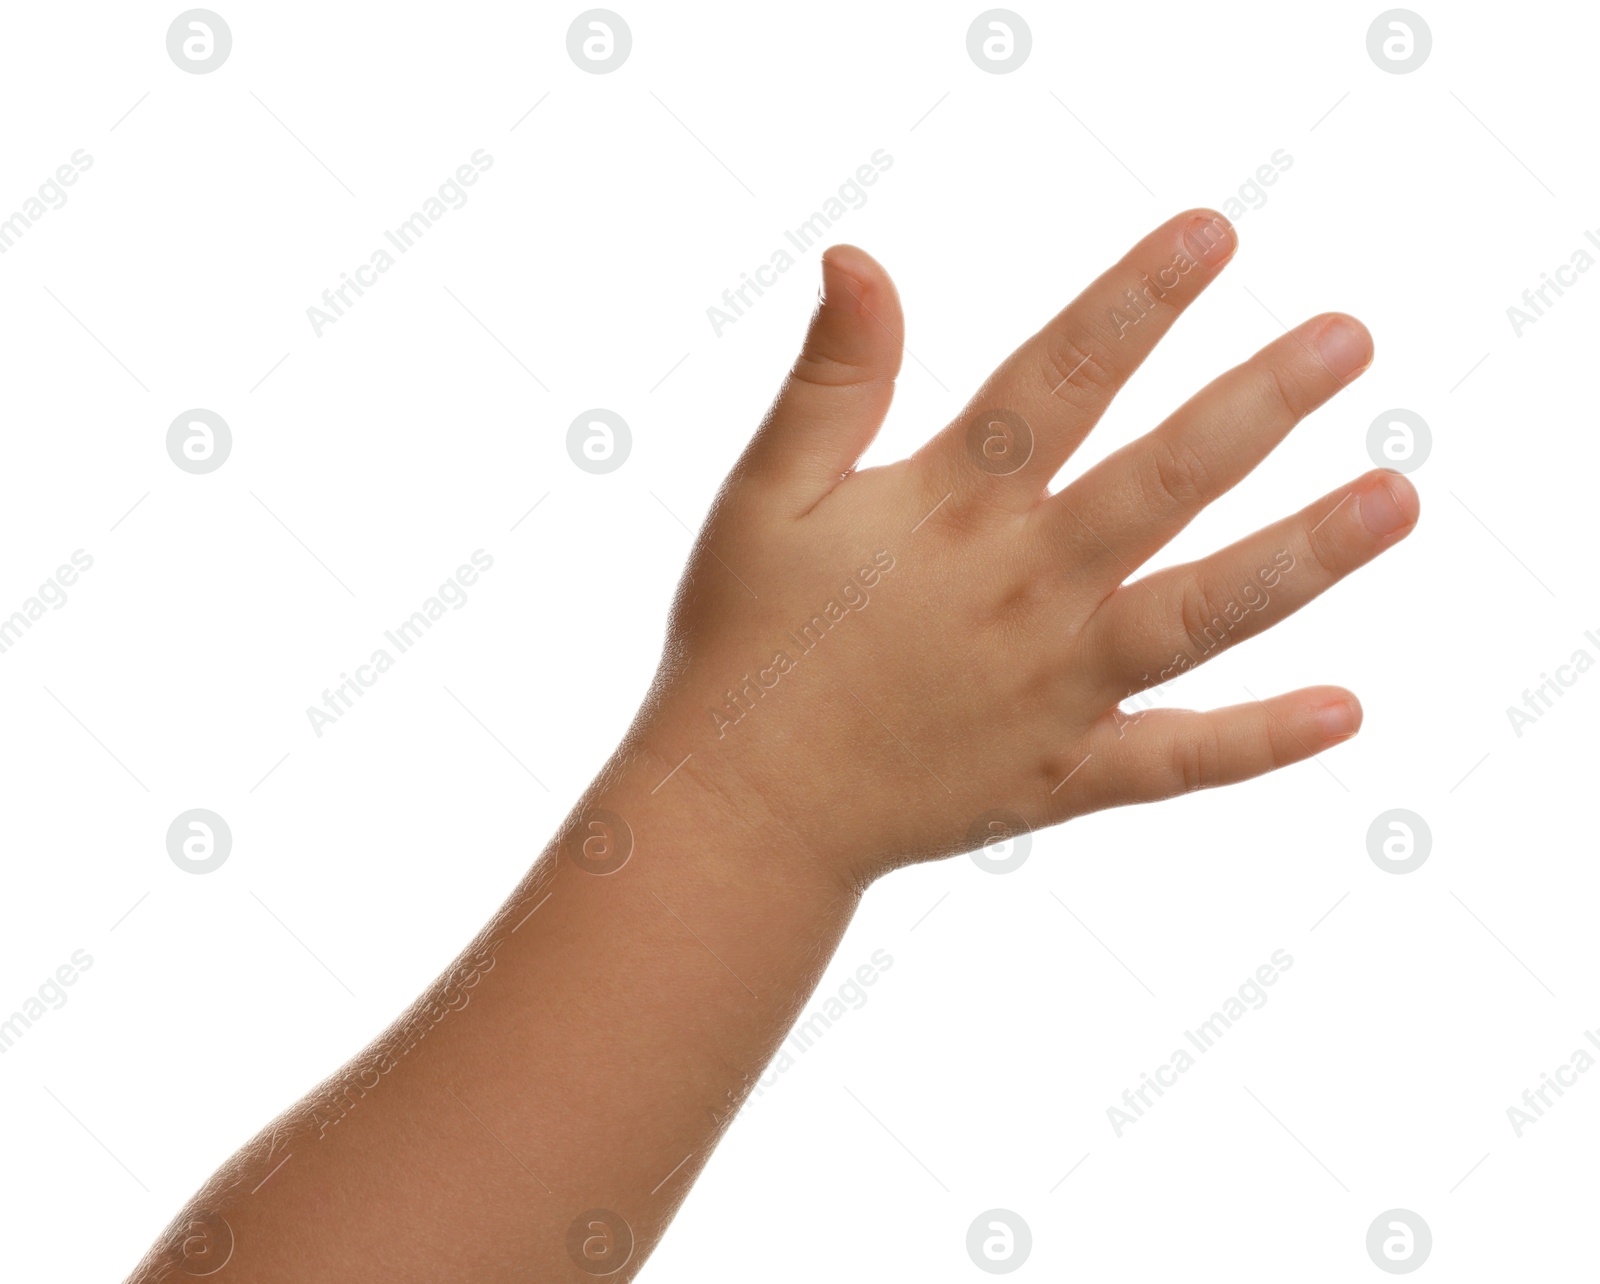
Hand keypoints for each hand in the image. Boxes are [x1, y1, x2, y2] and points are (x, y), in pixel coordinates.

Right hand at [635, 209, 1417, 885]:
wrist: (744, 806)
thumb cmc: (747, 641)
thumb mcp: (765, 496)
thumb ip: (830, 382)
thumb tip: (857, 258)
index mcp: (948, 512)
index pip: (1057, 381)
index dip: (1133, 302)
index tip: (1212, 235)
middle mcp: (1019, 591)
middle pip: (1159, 483)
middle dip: (1256, 405)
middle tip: (1349, 342)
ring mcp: (1052, 687)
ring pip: (1197, 612)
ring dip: (1300, 557)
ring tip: (1394, 500)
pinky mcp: (1061, 773)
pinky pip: (1173, 761)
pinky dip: (1257, 741)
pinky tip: (1345, 710)